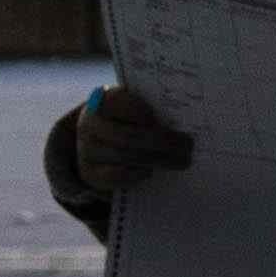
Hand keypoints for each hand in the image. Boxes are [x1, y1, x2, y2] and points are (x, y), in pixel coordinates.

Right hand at [55, 84, 190, 211]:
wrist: (100, 139)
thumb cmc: (128, 117)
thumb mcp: (136, 104)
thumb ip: (153, 106)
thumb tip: (187, 118)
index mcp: (102, 100)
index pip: (122, 103)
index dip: (145, 113)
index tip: (169, 120)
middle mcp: (89, 123)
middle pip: (129, 135)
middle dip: (164, 143)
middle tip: (188, 146)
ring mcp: (86, 149)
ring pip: (125, 156)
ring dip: (158, 160)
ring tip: (183, 161)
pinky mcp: (89, 172)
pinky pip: (114, 176)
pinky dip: (136, 175)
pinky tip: (152, 172)